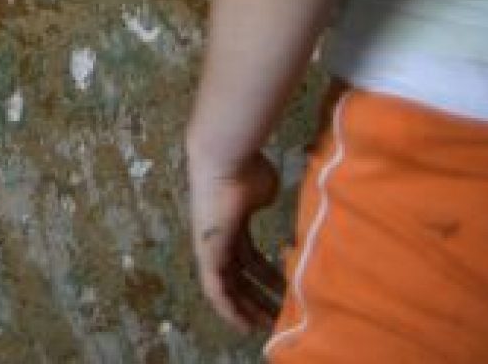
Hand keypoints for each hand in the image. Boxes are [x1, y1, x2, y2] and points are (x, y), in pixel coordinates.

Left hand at [187, 146, 286, 334]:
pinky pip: (215, 290)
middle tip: (277, 317)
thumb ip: (265, 204)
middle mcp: (220, 238)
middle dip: (258, 297)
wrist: (226, 161)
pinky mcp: (206, 255)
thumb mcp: (264, 193)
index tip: (281, 293)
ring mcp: (210, 247)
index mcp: (234, 224)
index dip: (264, 276)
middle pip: (238, 275)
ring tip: (268, 326)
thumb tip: (266, 205)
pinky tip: (244, 326)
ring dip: (248, 307)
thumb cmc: (248, 171)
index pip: (248, 258)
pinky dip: (228, 310)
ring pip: (228, 286)